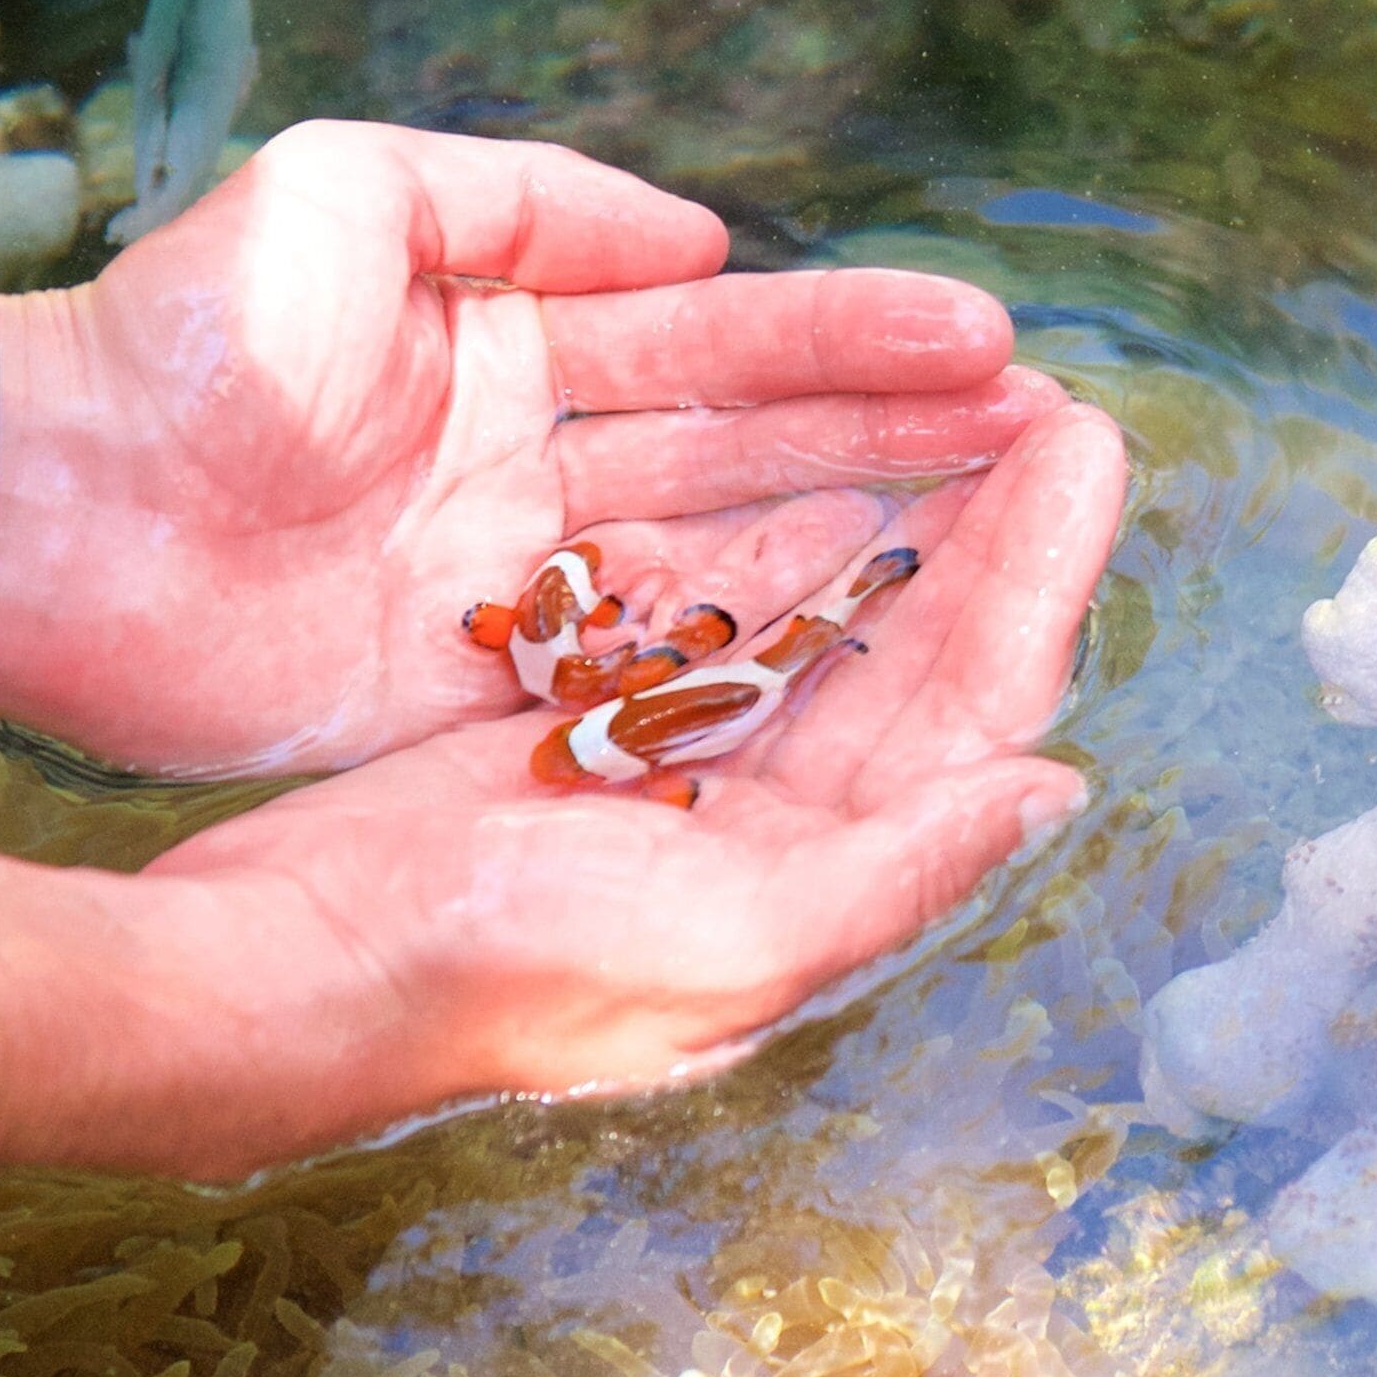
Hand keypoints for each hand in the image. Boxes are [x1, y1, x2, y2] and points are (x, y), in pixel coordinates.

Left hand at [0, 124, 1060, 776]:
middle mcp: (536, 463)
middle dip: (899, 445)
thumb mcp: (345, 194)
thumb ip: (520, 200)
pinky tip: (862, 658)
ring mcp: (514, 586)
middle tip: (1046, 446)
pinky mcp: (471, 693)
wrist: (37, 511)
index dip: (856, 342)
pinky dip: (746, 663)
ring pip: (724, 567)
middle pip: (753, 457)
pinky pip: (639, 674)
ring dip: (857, 553)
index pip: (722, 344)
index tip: (989, 346)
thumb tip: (695, 239)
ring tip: (998, 541)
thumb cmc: (178, 337)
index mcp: (516, 343)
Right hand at [118, 403, 1124, 1156]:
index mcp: (824, 884)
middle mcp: (777, 836)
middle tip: (1050, 403)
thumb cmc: (499, 973)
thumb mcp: (724, 937)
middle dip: (991, 532)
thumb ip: (897, 869)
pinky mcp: (597, 734)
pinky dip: (769, 550)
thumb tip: (1049, 790)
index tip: (1087, 448)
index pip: (974, 713)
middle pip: (921, 658)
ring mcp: (685, 783)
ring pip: (827, 634)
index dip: (1040, 579)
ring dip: (894, 528)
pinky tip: (813, 475)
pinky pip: (717, 627)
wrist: (289, 968)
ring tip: (960, 413)